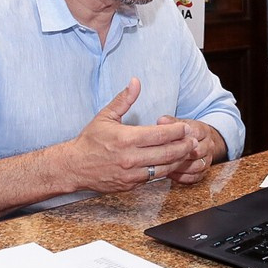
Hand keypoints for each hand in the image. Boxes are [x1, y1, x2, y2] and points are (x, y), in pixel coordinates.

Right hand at [65, 78, 197, 192]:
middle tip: (193, 140)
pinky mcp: (131, 185)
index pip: (160, 135)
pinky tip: (172, 163)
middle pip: (167, 152)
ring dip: (179, 160)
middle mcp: (130, 158)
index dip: (177, 131)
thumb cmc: (90, 140)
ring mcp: (131, 174)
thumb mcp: (106, 116)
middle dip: (184, 146)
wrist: (73, 167)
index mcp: (126, 139)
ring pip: (164, 168)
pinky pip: (154, 178)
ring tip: (188, 152)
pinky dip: (165, 170)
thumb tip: (135, 81)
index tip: (186, 127)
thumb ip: (124, 99)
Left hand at [156, 115, 226, 183]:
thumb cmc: (187, 133)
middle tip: (164, 157)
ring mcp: (208, 159)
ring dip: (181, 167)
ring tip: (166, 166)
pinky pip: (195, 177)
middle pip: (197, 152)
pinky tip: (171, 174)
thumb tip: (161, 121)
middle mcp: (208, 145)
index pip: (195, 134)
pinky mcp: (204, 171)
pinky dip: (182, 177)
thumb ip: (171, 122)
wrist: (201, 142)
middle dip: (180, 155)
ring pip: (197, 166)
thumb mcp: (180, 123)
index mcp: (203, 131)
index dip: (181, 138)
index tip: (168, 141)